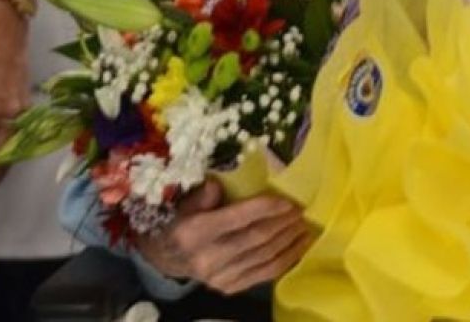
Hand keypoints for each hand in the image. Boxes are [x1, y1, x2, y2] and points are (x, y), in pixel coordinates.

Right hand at [138, 183, 311, 295]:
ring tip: (305, 225)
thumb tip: (219, 183)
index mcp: (194, 232)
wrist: (165, 258)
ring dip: (289, 240)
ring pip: (264, 256)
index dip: (265, 208)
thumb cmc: (180, 222)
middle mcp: (207, 257)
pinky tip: (299, 246)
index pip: (237, 219)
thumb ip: (203, 195)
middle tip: (301, 210)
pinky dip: (286, 259)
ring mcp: (219, 276)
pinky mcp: (229, 287)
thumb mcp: (184, 203)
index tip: (287, 200)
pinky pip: (264, 274)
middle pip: (255, 238)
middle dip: (282, 223)